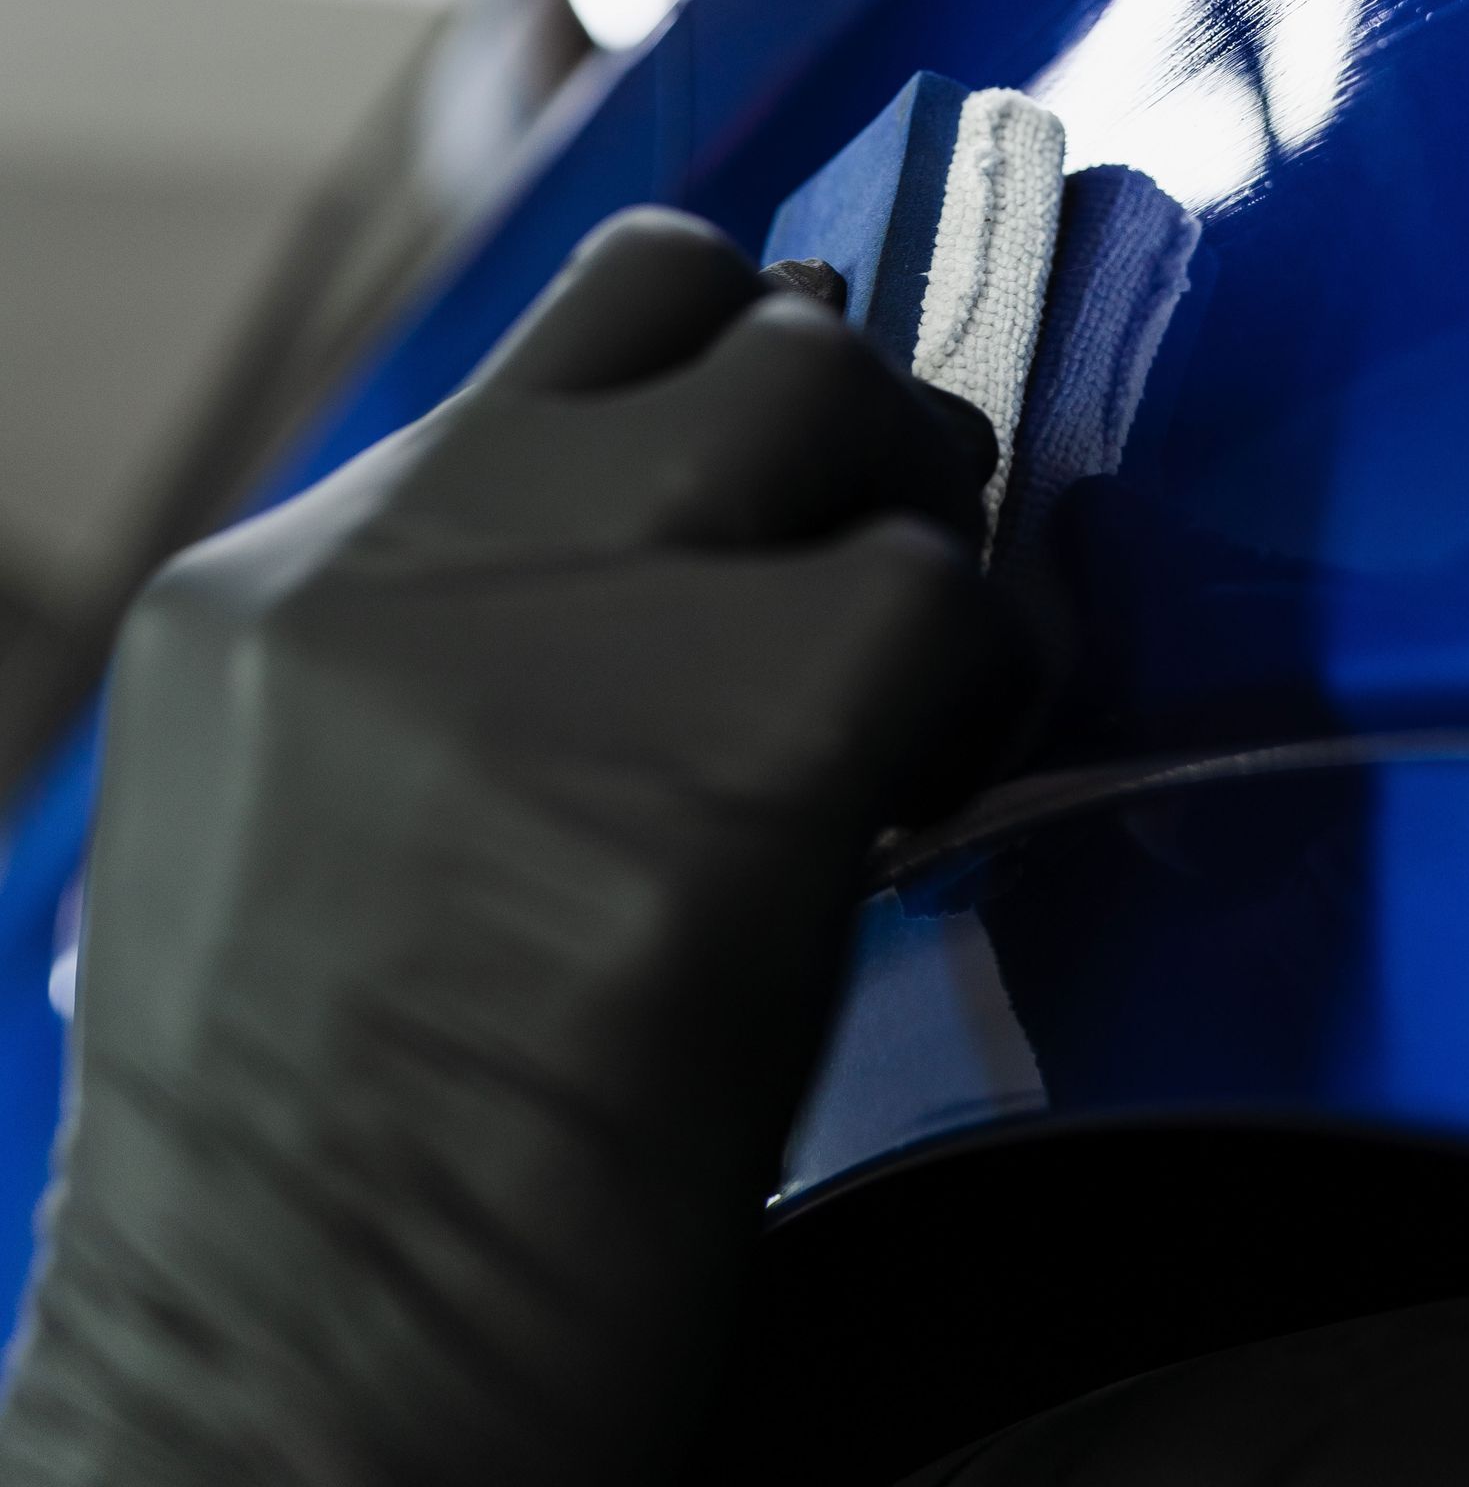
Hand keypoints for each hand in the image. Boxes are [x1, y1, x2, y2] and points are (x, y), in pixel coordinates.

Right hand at [0, 212, 1032, 1485]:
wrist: (282, 1411)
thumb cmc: (323, 1159)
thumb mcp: (310, 820)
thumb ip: (463, 629)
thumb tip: (716, 494)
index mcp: (282, 585)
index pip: (583, 310)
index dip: (724, 350)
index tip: (789, 462)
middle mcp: (399, 565)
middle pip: (722, 301)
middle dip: (838, 405)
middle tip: (878, 548)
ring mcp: (550, 648)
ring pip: (837, 405)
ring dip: (914, 528)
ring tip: (904, 694)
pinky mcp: (710, 778)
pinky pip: (935, 605)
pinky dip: (977, 690)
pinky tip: (927, 805)